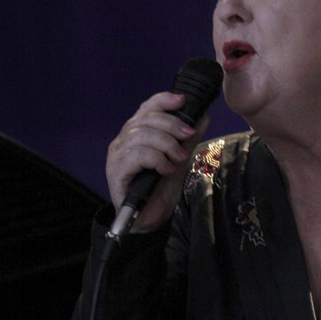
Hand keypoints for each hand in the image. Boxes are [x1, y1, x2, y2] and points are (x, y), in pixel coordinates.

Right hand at [105, 91, 205, 232]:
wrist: (149, 219)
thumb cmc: (159, 188)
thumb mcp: (179, 160)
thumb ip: (187, 140)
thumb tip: (203, 118)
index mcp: (137, 134)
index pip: (147, 108)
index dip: (164, 100)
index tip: (183, 101)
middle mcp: (124, 140)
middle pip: (146, 119)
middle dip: (172, 124)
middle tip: (189, 136)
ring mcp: (118, 155)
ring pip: (142, 135)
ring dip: (166, 144)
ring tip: (179, 158)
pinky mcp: (117, 171)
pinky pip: (137, 155)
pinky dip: (156, 159)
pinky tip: (166, 169)